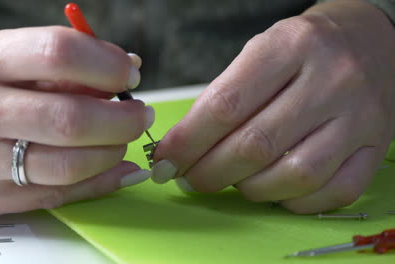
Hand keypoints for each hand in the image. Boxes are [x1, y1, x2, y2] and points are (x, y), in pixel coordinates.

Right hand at [0, 26, 153, 215]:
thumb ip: (62, 65)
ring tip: (121, 138)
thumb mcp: (2, 56)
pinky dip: (99, 182)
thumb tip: (127, 70)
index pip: (58, 54)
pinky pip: (58, 195)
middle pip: (70, 120)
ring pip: (69, 166)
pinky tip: (117, 167)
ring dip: (113, 151)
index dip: (107, 64)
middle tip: (139, 112)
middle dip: (122, 119)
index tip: (129, 73)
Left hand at [152, 0, 394, 213]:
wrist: (371, 40)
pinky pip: (334, 191)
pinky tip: (275, 190)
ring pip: (295, 175)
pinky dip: (294, 201)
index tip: (166, 161)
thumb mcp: (260, 51)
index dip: (187, 142)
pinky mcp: (377, 146)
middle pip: (255, 145)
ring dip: (250, 189)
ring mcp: (359, 116)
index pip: (225, 105)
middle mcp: (330, 79)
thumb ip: (224, 95)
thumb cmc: (304, 49)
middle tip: (189, 179)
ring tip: (232, 180)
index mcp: (289, 47)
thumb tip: (184, 146)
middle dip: (209, 172)